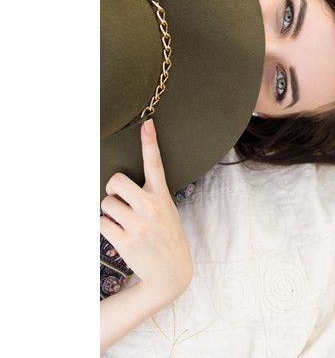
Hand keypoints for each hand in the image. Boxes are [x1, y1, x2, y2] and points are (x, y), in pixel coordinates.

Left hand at [100, 119, 192, 306]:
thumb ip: (148, 195)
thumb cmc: (165, 235)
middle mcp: (151, 206)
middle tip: (119, 199)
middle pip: (116, 181)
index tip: (147, 123)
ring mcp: (138, 224)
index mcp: (162, 195)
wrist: (171, 272)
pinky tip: (118, 235)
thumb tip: (116, 186)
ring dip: (108, 211)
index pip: (155, 163)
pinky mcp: (126, 240)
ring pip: (106, 203)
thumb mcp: (166, 210)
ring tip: (122, 222)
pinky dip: (105, 227)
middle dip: (112, 189)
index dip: (150, 141)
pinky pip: (102, 223)